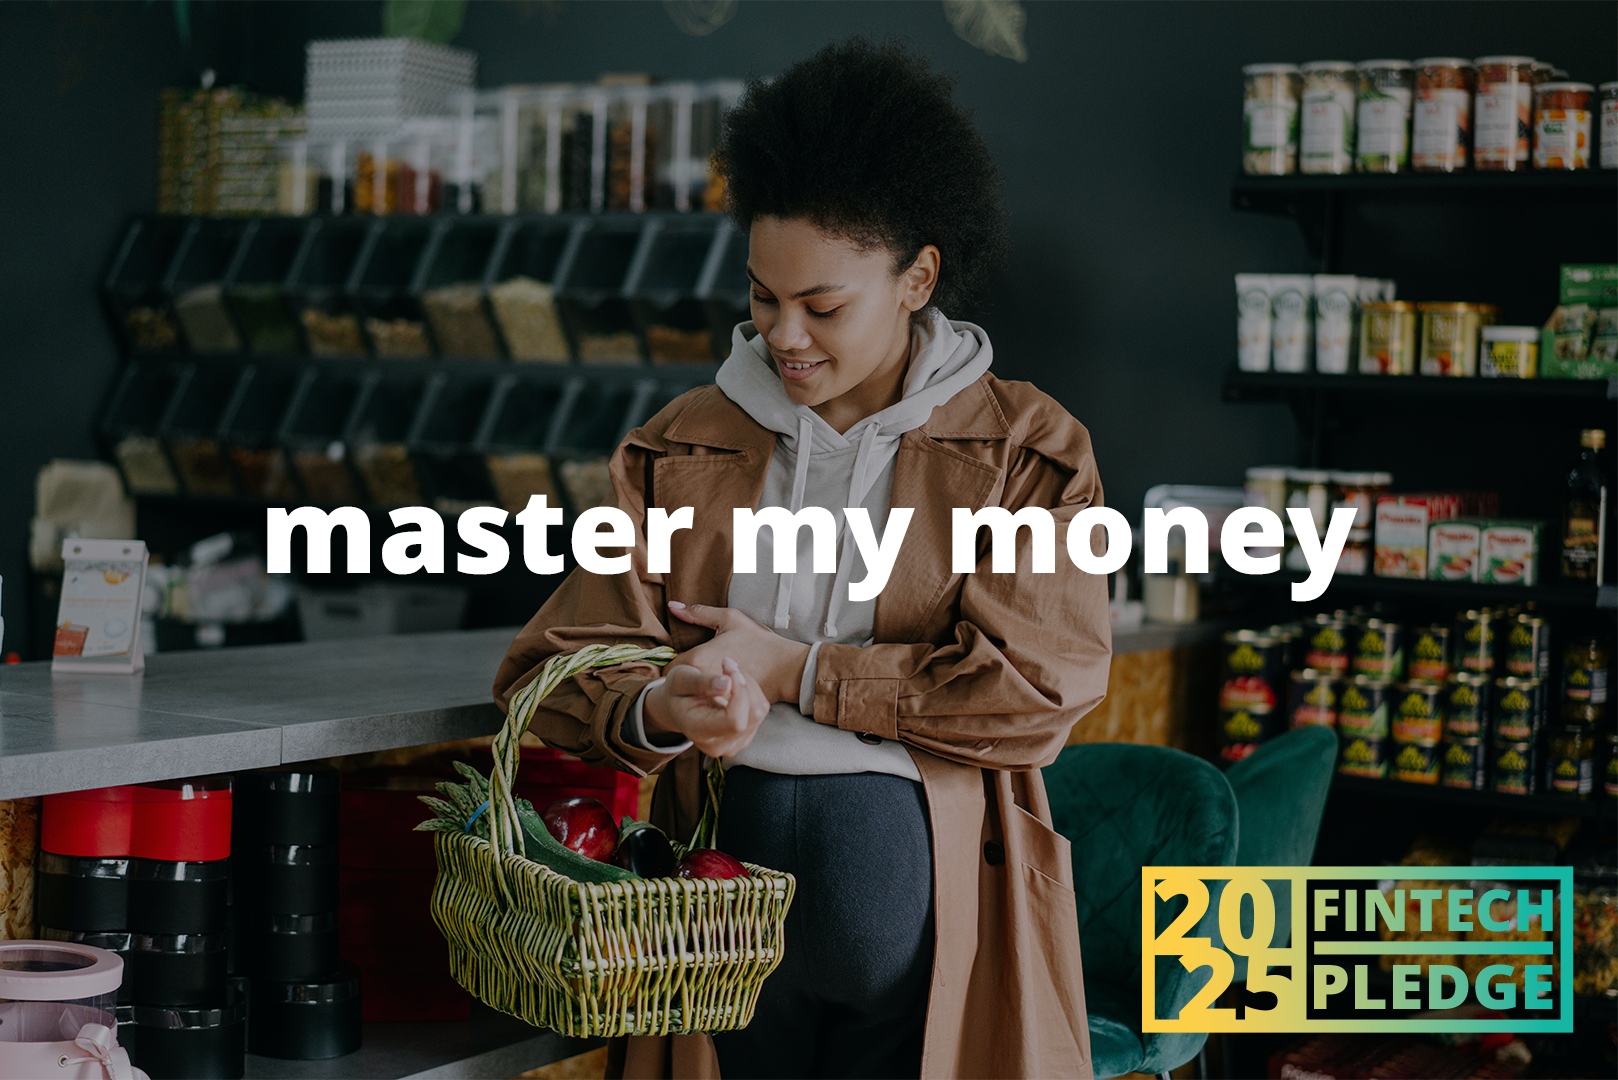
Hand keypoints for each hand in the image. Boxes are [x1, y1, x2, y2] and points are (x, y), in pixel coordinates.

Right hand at [643, 657, 769, 757]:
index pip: (735, 721)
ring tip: (728, 672)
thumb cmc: (678, 691)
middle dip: (744, 683)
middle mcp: (719, 745)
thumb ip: (701, 682)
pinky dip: (751, 692)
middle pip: (752, 714)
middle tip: (727, 663)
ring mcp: (735, 744)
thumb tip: (727, 684)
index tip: (729, 669)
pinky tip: (734, 685)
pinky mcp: (746, 736)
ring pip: (759, 710)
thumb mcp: (680, 679)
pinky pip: (760, 710)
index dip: (740, 693)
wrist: (677, 708)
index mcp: (699, 732)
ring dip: (748, 684)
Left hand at [667, 601, 810, 705]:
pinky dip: (710, 700)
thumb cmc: (759, 641)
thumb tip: (672, 606)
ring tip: (704, 683)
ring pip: (692, 696)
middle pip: (679, 684)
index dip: (673, 664)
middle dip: (683, 678)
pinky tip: (718, 692)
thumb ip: (699, 613)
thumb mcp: (730, 619)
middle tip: (691, 672)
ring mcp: (712, 696)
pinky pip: (708, 704)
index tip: (682, 661)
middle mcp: (701, 679)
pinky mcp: (725, 706)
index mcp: (698, 658)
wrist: (786, 668)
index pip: (668, 668)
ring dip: (695, 691)